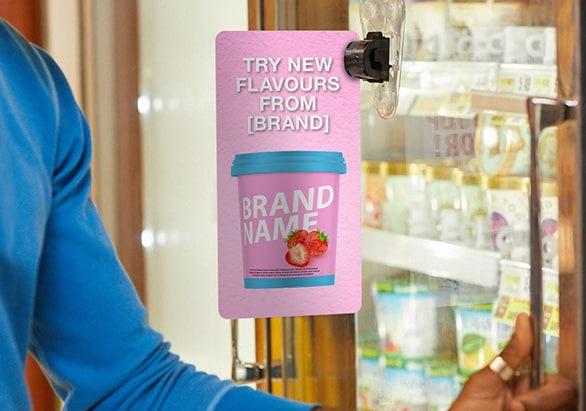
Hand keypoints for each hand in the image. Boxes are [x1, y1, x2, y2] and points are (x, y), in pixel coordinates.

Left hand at [450, 314, 575, 410]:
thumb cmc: (470, 407)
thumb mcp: (488, 377)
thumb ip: (512, 353)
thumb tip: (524, 320)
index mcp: (526, 384)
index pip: (555, 379)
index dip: (550, 382)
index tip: (528, 388)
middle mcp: (536, 398)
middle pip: (561, 392)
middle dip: (540, 398)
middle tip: (514, 405)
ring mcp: (538, 409)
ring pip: (559, 404)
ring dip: (535, 405)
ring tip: (510, 410)